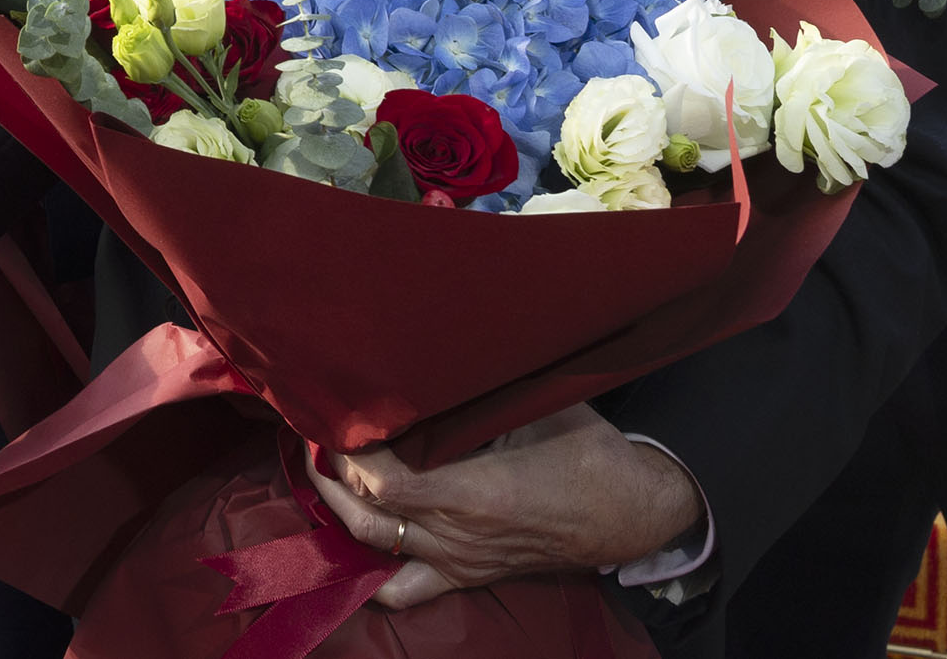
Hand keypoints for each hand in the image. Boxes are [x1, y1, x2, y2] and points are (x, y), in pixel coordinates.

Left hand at [316, 404, 700, 609]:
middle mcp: (457, 535)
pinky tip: (348, 539)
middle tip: (316, 428)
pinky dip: (368, 572)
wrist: (631, 511)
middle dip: (330, 471)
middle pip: (366, 512)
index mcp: (474, 493)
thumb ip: (482, 393)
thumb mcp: (539, 406)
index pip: (384, 482)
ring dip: (339, 508)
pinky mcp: (466, 575)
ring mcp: (459, 562)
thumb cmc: (588, 452)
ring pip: (374, 547)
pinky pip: (403, 590)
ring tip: (324, 468)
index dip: (349, 450)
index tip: (335, 411)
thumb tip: (431, 356)